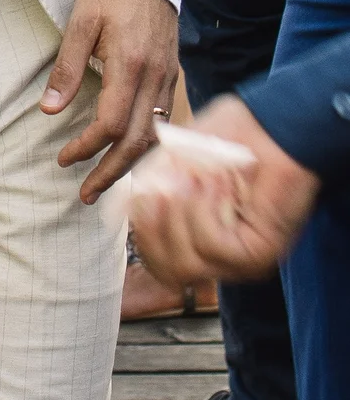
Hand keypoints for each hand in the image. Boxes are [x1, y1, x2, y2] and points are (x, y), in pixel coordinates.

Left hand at [41, 0, 179, 202]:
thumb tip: (50, 110)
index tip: (64, 159)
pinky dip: (145, 148)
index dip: (87, 147)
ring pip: (155, 138)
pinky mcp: (172, 77)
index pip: (111, 123)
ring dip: (130, 166)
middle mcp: (155, 78)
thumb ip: (66, 67)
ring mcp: (168, 79)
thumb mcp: (80, 23)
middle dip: (111, 173)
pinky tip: (128, 158)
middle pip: (138, 141)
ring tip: (104, 185)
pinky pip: (162, 124)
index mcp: (130, 63)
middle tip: (86, 195)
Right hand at [130, 92, 319, 280]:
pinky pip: (211, 245)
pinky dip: (204, 209)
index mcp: (200, 239)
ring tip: (195, 177)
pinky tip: (216, 183)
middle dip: (153, 226)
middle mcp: (220, 257)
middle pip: (166, 272)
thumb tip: (126, 206)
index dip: (142, 232)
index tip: (138, 194)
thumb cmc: (233, 136)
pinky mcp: (256, 254)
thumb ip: (152, 184)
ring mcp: (239, 261)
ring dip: (180, 213)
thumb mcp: (178, 159)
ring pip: (185, 263)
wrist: (273, 127)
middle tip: (162, 186)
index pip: (159, 264)